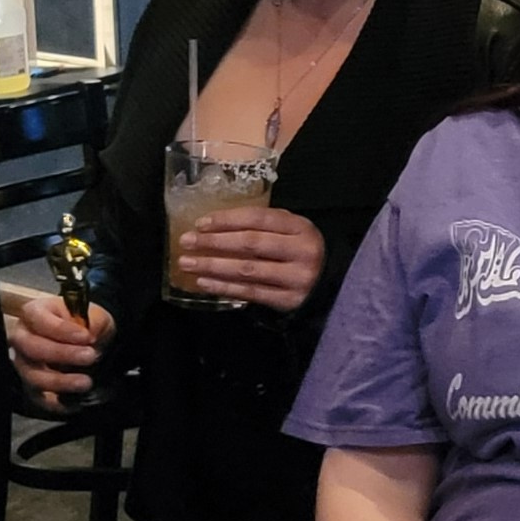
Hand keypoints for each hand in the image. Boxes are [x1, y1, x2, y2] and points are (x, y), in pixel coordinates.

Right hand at [8, 290, 113, 406]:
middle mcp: (22, 336)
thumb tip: (88, 336)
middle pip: (32, 347)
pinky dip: (54, 403)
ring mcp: (23, 362)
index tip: (86, 336)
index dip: (61, 329)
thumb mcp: (93, 315)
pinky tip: (73, 403)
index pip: (38, 318)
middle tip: (90, 356)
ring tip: (85, 382)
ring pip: (32, 375)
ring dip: (59, 381)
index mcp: (34, 312)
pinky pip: (35, 397)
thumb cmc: (84, 324)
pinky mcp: (30, 383)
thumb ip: (90, 323)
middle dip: (62, 354)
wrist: (88, 339)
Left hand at [174, 205, 331, 311]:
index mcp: (300, 228)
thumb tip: (216, 226)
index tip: (200, 223)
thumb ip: (264, 225)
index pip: (259, 219)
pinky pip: (250, 293)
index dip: (227, 220)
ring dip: (213, 266)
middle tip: (186, 241)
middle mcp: (301, 252)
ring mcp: (295, 279)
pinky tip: (204, 282)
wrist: (332, 285)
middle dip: (214, 242)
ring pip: (247, 270)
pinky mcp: (288, 301)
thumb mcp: (292, 231)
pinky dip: (224, 287)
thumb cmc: (302, 252)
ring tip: (188, 263)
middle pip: (250, 244)